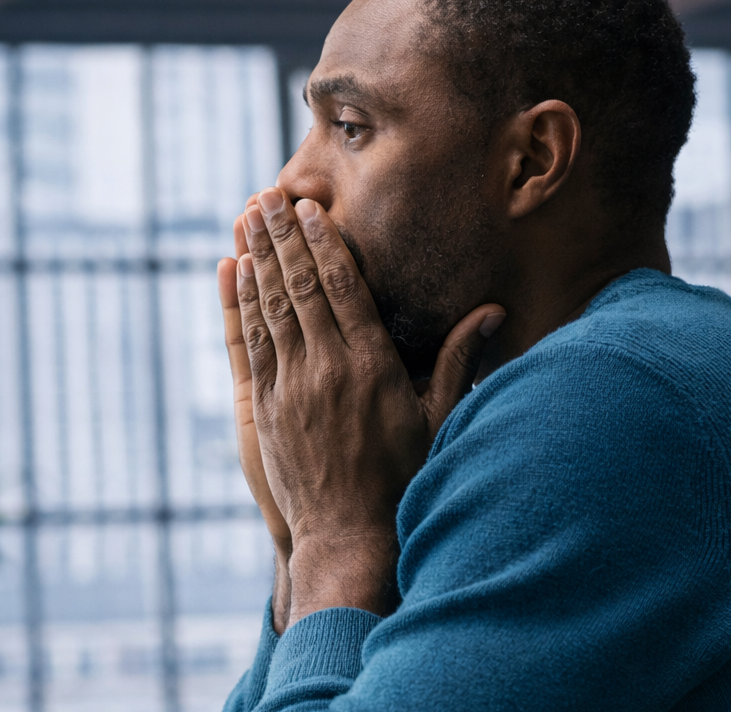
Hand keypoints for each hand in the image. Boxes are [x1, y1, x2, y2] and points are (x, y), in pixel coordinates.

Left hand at [229, 187, 502, 629]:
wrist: (350, 536)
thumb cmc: (402, 477)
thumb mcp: (438, 418)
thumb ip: (457, 360)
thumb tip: (492, 312)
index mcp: (371, 366)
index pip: (344, 289)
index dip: (325, 244)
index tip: (311, 209)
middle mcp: (328, 370)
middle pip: (301, 287)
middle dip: (283, 236)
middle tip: (268, 193)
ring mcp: (293, 387)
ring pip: (272, 307)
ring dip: (259, 257)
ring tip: (248, 216)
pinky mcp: (268, 407)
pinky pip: (253, 341)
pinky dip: (244, 301)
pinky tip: (237, 270)